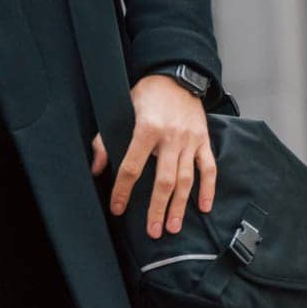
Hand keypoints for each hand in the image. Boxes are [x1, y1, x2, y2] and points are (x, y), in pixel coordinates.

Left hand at [89, 75, 216, 238]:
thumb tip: (97, 168)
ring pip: (187, 179)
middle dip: (158, 208)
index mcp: (146, 129)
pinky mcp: (203, 141)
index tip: (118, 208)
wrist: (176, 76)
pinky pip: (209, 168)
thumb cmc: (146, 95)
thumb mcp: (121, 110)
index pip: (132, 166)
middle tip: (153, 231)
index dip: (123, 190)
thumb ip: (106, 140)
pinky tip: (204, 208)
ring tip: (173, 226)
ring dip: (180, 205)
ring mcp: (190, 140)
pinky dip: (208, 189)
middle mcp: (170, 137)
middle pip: (164, 179)